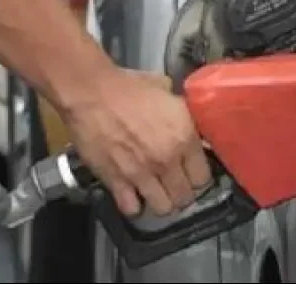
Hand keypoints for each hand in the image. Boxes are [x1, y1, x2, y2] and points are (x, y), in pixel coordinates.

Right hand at [63, 69, 211, 216]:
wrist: (91, 93)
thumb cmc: (131, 88)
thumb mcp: (170, 95)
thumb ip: (184, 116)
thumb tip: (193, 127)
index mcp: (184, 138)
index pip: (203, 177)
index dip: (199, 177)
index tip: (194, 174)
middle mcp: (167, 161)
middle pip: (185, 197)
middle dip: (183, 193)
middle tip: (176, 185)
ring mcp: (141, 174)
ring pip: (163, 208)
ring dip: (162, 202)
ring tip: (158, 193)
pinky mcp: (115, 181)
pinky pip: (131, 208)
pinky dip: (134, 205)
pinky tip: (134, 195)